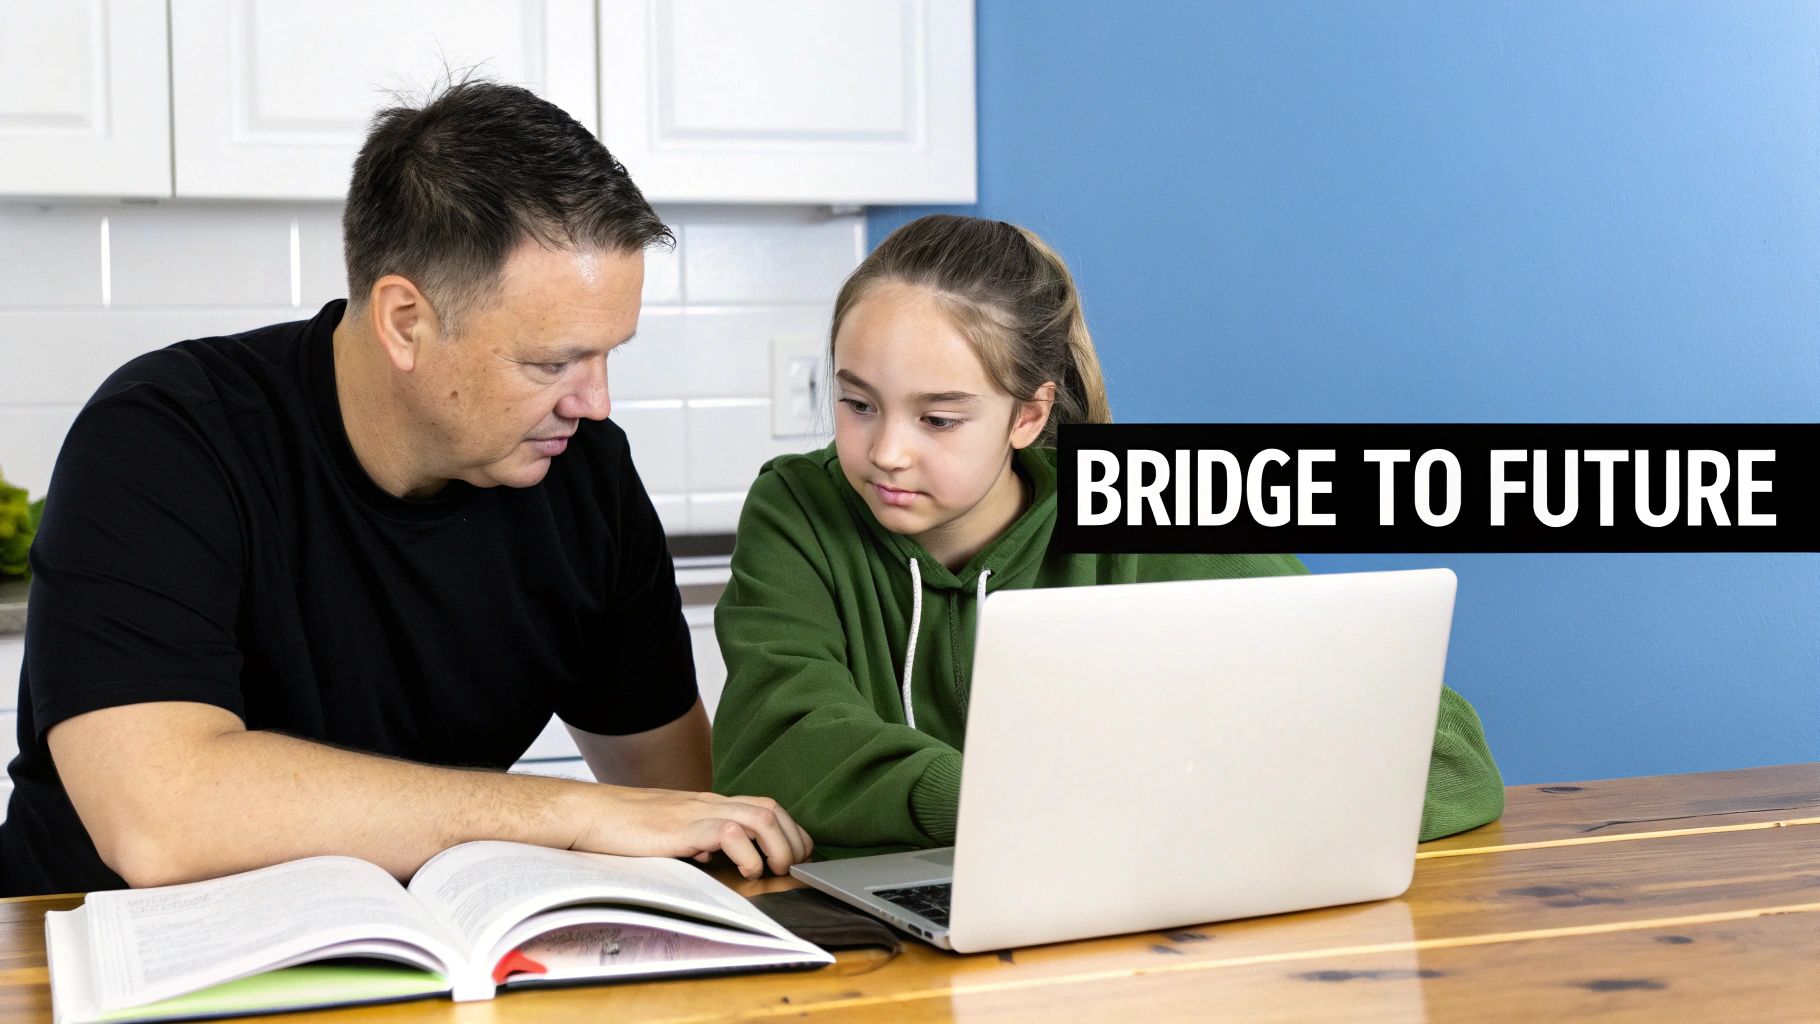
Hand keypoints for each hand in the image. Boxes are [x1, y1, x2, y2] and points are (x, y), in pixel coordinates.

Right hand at [569, 786, 813, 877]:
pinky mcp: (682, 828)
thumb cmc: (624, 827)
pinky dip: (747, 853)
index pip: (764, 807)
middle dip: (794, 839)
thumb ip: (694, 839)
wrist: (589, 814)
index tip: (796, 856)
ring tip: (776, 869)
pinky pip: (728, 831)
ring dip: (779, 845)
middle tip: (794, 867)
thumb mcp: (670, 833)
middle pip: (771, 808)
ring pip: (760, 816)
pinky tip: (745, 870)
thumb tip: (712, 854)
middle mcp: (709, 803)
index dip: (789, 831)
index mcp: (708, 805)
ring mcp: (696, 812)